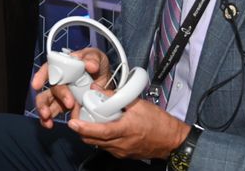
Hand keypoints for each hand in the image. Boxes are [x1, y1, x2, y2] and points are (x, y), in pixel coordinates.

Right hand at [29, 47, 110, 127]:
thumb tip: (90, 66)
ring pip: (47, 102)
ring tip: (47, 118)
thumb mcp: (97, 57)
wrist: (105, 81)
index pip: (49, 69)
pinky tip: (49, 124)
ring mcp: (62, 95)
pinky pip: (53, 113)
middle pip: (51, 89)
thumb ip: (93, 60)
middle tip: (68, 103)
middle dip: (51, 98)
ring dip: (44, 110)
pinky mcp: (66, 106)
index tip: (37, 85)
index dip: (41, 76)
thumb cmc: (96, 64)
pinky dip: (49, 119)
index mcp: (65, 66)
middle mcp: (60, 81)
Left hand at [67, 98, 189, 159]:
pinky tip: (103, 128)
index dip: (84, 127)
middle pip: (93, 140)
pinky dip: (100, 138)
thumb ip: (116, 96)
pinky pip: (106, 147)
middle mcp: (121, 144)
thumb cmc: (158, 122)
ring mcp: (121, 151)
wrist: (171, 140)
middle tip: (75, 119)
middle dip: (81, 131)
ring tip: (88, 121)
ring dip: (90, 134)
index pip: (100, 131)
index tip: (73, 122)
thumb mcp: (138, 104)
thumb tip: (98, 89)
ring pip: (98, 144)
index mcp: (125, 130)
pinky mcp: (123, 154)